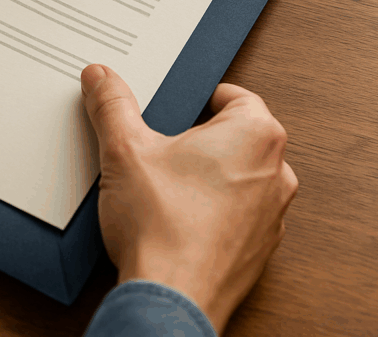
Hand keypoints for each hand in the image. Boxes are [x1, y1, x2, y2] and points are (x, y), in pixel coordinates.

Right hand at [81, 64, 296, 333]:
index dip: (198, 97)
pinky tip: (175, 218)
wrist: (172, 297)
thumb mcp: (124, 149)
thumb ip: (112, 105)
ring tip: (164, 186)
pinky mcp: (259, 248)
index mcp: (256, 134)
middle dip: (199, 138)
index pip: (234, 94)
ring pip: (239, 176)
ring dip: (208, 176)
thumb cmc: (163, 228)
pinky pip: (237, 214)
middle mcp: (276, 171)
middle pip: (236, 135)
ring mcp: (272, 213)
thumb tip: (101, 79)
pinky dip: (212, 212)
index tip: (173, 107)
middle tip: (160, 147)